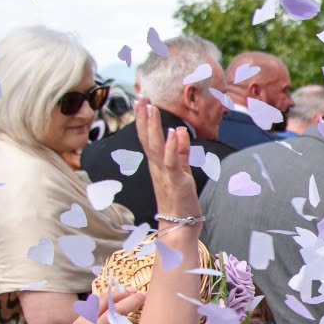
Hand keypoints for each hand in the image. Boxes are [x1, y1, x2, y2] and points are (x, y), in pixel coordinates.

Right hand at [136, 100, 199, 222]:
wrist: (179, 226)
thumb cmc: (180, 199)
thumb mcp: (181, 170)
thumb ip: (180, 152)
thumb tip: (179, 130)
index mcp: (157, 164)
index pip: (148, 138)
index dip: (145, 120)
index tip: (142, 102)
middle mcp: (157, 167)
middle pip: (148, 139)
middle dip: (145, 118)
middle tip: (142, 98)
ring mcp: (165, 174)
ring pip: (156, 147)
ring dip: (154, 127)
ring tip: (152, 108)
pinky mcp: (176, 181)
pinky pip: (171, 162)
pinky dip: (171, 148)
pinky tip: (172, 133)